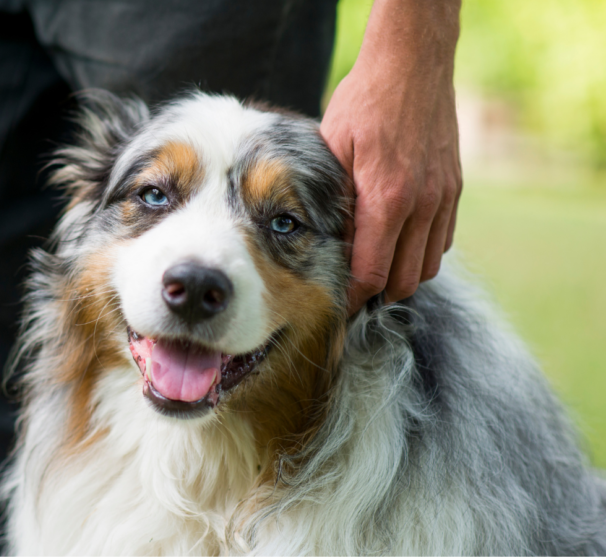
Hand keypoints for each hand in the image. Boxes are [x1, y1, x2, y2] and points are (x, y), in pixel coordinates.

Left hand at [320, 0, 461, 314]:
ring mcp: (444, 197)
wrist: (413, 65)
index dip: (353, 297)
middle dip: (377, 295)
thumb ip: (334, 200)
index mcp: (387, 198)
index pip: (372, 272)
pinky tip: (397, 244)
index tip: (337, 306)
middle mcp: (422, 204)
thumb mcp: (332, 149)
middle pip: (404, 279)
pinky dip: (421, 252)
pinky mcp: (455, 188)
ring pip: (427, 264)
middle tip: (351, 297)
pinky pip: (442, 239)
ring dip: (401, 276)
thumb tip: (327, 244)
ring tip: (373, 275)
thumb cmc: (364, 103)